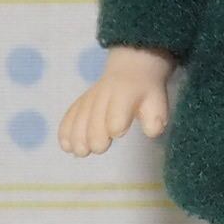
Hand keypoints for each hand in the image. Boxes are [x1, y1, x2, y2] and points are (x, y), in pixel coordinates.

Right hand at [59, 49, 176, 156]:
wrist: (131, 71)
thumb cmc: (146, 93)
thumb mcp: (158, 104)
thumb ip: (155, 119)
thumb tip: (151, 133)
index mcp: (126, 94)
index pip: (117, 114)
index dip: (116, 127)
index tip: (119, 134)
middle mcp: (103, 95)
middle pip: (94, 120)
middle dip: (95, 138)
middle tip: (100, 148)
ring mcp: (89, 99)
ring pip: (78, 119)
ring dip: (77, 138)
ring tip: (81, 152)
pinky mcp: (79, 104)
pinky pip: (68, 117)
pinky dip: (65, 132)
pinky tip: (67, 146)